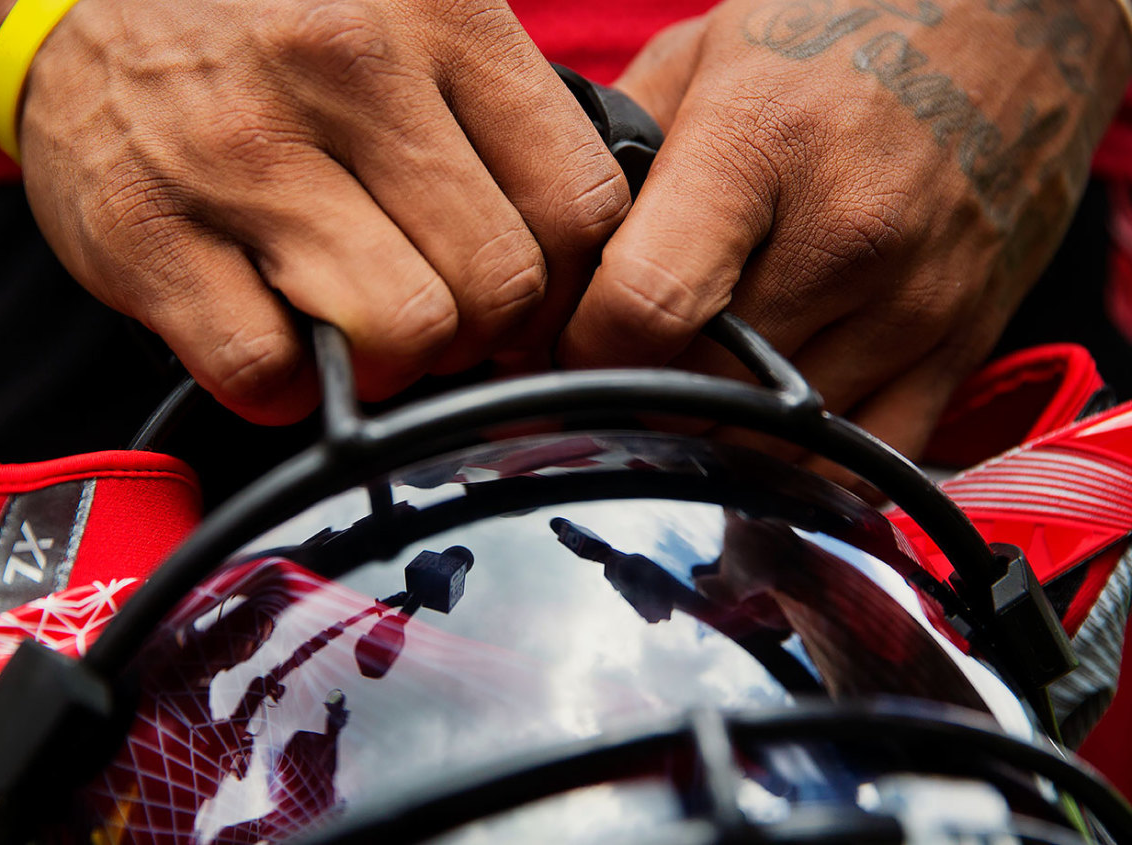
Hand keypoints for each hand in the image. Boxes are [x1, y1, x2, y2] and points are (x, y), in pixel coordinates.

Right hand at [0, 0, 630, 421]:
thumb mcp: (410, 19)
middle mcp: (346, 70)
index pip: (580, 205)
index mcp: (439, 16)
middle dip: (481, 333)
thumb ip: (499, 119)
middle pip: (500, 286)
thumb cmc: (273, 29)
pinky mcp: (148, 234)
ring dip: (392, 364)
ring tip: (357, 327)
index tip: (529, 297)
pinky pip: (270, 372)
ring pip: (404, 333)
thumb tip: (576, 252)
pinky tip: (277, 337)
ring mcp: (241, 154)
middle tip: (439, 314)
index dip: (568, 284)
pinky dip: (287, 387)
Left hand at [560, 0, 1131, 468]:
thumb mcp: (705, 56)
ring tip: (698, 380)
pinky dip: (802, 464)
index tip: (571, 347)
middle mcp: (847, 234)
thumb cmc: (844, 29)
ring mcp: (915, 300)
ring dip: (714, 430)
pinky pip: (864, 462)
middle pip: (702, 388)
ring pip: (774, 437)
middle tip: (627, 366)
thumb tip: (556, 268)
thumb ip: (619, 161)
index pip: (646, 304)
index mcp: (761, 145)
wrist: (1017, 22)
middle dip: (642, 393)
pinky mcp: (963, 344)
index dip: (585, 348)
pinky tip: (772, 422)